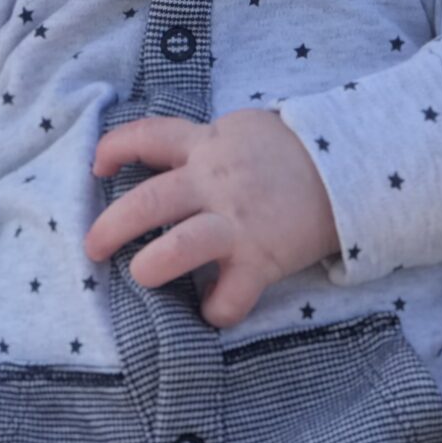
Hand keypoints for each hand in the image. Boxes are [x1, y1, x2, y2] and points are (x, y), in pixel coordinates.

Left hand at [85, 109, 339, 327]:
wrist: (349, 165)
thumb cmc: (290, 151)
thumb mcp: (242, 130)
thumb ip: (204, 144)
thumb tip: (164, 154)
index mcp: (206, 146)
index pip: (148, 136)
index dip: (114, 148)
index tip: (97, 164)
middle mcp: (214, 182)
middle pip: (149, 201)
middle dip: (112, 226)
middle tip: (92, 248)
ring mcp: (237, 222)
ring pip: (183, 245)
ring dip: (155, 264)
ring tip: (142, 275)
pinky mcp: (262, 257)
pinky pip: (233, 294)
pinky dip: (218, 308)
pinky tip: (211, 312)